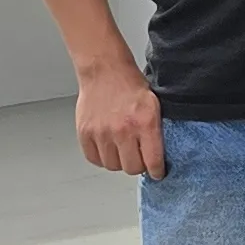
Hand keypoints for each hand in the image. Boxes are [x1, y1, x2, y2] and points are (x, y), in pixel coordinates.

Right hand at [74, 59, 165, 177]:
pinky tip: (109, 148)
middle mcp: (123, 130)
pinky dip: (102, 157)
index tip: (157, 173)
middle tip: (139, 158)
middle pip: (132, 168)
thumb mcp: (155, 106)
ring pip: (112, 166)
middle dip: (138, 165)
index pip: (153, 161)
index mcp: (145, 123)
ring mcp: (102, 133)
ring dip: (119, 161)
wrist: (106, 71)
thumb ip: (156, 131)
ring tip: (123, 150)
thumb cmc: (131, 87)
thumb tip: (159, 156)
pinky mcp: (85, 133)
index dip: (156, 171)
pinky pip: (94, 159)